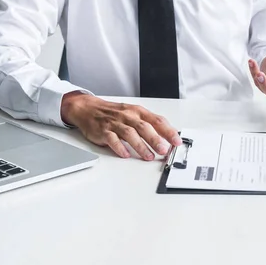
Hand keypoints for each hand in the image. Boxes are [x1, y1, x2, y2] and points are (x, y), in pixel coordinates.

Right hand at [61, 93, 181, 159]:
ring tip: (148, 156)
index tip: (176, 141)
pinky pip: (112, 139)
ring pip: (130, 133)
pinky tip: (125, 154)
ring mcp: (115, 123)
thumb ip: (149, 124)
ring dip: (140, 146)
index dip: (168, 131)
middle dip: (155, 139)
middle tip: (164, 150)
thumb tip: (168, 137)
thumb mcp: (133, 113)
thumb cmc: (114, 113)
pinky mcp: (103, 131)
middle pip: (144, 127)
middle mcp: (128, 116)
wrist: (88, 108)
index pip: (157, 120)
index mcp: (138, 112)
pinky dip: (119, 147)